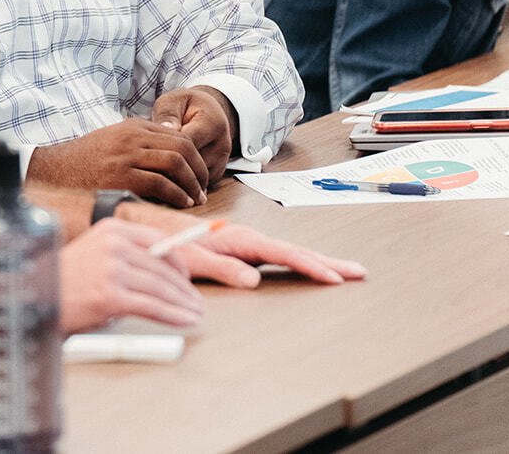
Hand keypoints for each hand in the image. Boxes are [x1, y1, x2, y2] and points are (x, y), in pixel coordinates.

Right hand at [27, 119, 209, 206]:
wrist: (53, 170)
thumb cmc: (84, 161)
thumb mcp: (113, 141)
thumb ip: (140, 143)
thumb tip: (172, 154)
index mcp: (132, 126)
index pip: (178, 135)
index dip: (195, 156)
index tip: (200, 174)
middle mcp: (132, 137)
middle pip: (182, 146)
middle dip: (199, 169)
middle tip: (204, 188)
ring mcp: (126, 156)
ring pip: (176, 162)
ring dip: (192, 183)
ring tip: (196, 198)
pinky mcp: (121, 177)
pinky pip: (161, 183)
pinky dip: (177, 194)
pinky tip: (182, 203)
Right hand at [59, 218, 204, 331]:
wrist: (36, 297)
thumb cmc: (65, 280)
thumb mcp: (94, 252)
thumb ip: (125, 255)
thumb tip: (163, 272)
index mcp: (111, 229)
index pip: (158, 241)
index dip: (178, 261)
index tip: (187, 278)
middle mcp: (113, 245)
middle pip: (163, 266)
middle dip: (184, 287)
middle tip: (196, 301)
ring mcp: (112, 270)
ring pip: (161, 287)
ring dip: (183, 303)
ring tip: (194, 313)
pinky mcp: (111, 296)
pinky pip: (152, 306)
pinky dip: (173, 315)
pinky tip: (184, 320)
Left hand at [151, 86, 236, 184]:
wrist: (206, 111)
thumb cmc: (185, 105)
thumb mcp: (173, 101)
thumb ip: (168, 114)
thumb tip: (165, 129)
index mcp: (211, 124)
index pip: (188, 144)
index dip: (166, 152)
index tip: (145, 157)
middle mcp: (221, 145)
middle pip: (192, 165)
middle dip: (168, 169)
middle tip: (144, 171)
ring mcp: (221, 161)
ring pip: (196, 179)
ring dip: (175, 180)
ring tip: (152, 177)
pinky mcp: (217, 173)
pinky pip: (198, 184)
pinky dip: (182, 184)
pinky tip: (163, 182)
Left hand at [157, 218, 366, 288]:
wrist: (151, 228)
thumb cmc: (168, 242)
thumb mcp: (192, 259)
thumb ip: (223, 269)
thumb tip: (254, 280)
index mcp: (240, 238)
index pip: (284, 254)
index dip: (311, 266)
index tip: (334, 277)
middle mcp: (247, 238)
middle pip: (295, 250)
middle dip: (328, 262)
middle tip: (358, 272)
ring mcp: (246, 243)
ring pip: (290, 252)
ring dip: (318, 261)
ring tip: (344, 271)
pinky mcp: (242, 249)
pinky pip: (278, 256)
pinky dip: (299, 261)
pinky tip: (309, 268)